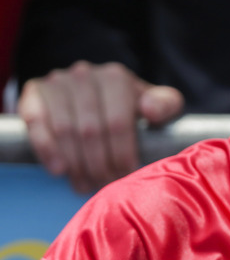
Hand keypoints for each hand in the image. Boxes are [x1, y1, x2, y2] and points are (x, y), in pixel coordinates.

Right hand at [17, 61, 183, 192]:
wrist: (96, 96)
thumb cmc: (132, 107)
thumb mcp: (158, 104)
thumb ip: (166, 105)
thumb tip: (151, 110)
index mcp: (116, 77)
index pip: (118, 122)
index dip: (122, 153)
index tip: (125, 175)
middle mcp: (85, 74)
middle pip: (90, 130)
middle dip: (99, 164)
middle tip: (104, 185)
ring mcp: (57, 82)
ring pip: (65, 130)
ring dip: (75, 163)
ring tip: (84, 185)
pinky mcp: (34, 92)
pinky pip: (36, 122)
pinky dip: (46, 149)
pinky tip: (59, 170)